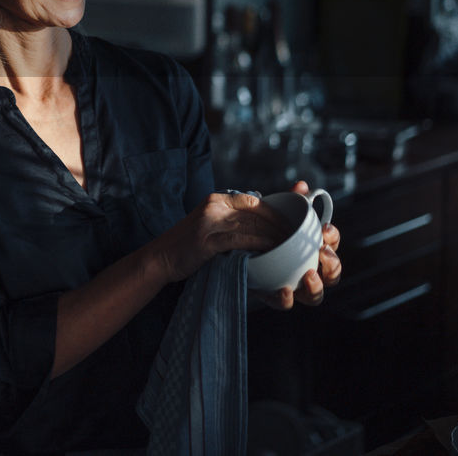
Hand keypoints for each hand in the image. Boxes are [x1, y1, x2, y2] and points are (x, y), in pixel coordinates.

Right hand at [153, 191, 288, 283]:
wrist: (160, 257)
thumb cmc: (188, 244)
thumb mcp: (210, 222)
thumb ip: (231, 218)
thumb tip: (260, 220)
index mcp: (217, 199)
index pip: (254, 201)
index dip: (276, 212)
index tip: (292, 225)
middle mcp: (214, 205)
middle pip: (256, 213)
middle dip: (280, 226)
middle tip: (297, 240)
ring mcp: (209, 222)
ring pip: (251, 226)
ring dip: (274, 237)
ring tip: (289, 249)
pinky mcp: (206, 239)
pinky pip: (240, 240)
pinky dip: (258, 245)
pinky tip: (270, 253)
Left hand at [258, 180, 342, 309]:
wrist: (232, 246)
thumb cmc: (263, 230)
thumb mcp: (275, 215)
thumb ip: (290, 202)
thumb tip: (302, 185)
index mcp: (313, 248)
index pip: (331, 245)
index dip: (333, 238)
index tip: (325, 229)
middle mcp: (309, 269)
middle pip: (332, 273)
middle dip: (333, 264)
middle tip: (322, 252)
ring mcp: (293, 285)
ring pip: (315, 295)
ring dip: (317, 286)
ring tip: (309, 275)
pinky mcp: (273, 295)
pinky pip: (285, 303)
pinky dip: (287, 298)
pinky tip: (284, 289)